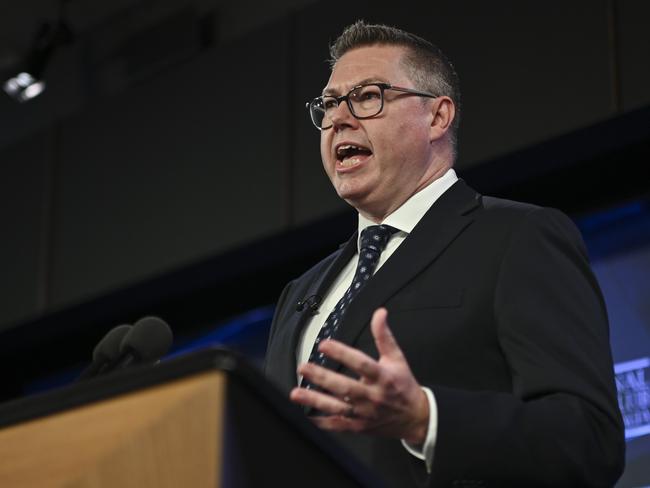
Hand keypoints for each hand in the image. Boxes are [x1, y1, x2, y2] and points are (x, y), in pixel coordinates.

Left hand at [290, 307, 428, 445]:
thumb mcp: (397, 358)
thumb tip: (379, 313)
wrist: (415, 418)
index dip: (342, 353)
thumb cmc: (403, 385)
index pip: (361, 363)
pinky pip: (337, 425)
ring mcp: (364, 413)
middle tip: (303, 367)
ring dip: (315, 400)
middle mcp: (372, 396)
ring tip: (296, 393)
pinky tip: (306, 416)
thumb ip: (384, 336)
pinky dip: (321, 422)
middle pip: (344, 386)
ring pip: (337, 407)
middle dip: (322, 377)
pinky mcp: (359, 426)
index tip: (324, 345)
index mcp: (383, 377)